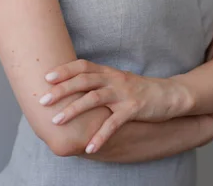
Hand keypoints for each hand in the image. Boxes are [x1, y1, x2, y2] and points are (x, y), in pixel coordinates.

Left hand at [40, 59, 184, 152]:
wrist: (169, 94)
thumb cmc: (140, 90)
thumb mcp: (119, 82)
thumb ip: (100, 83)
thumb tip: (74, 90)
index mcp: (109, 72)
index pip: (83, 65)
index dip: (65, 70)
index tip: (46, 77)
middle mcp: (114, 79)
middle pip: (84, 80)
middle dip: (62, 90)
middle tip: (43, 100)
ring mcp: (124, 93)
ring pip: (94, 98)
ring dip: (74, 110)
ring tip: (57, 122)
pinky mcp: (134, 108)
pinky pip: (114, 123)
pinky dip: (100, 135)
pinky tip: (89, 147)